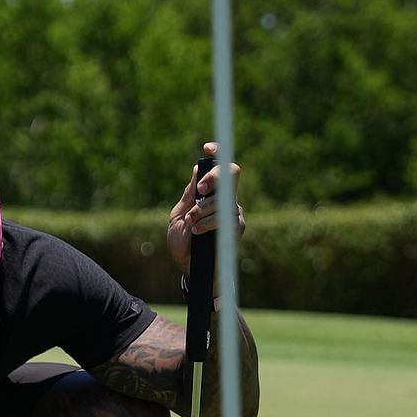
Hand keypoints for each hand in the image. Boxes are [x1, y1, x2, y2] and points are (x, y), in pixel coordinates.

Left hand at [167, 140, 245, 274]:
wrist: (188, 268)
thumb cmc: (183, 242)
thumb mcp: (179, 214)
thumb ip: (189, 194)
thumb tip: (196, 169)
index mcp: (210, 193)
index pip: (220, 167)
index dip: (218, 152)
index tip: (207, 148)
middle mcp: (226, 199)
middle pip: (230, 173)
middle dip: (213, 178)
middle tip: (199, 192)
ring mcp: (233, 213)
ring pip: (225, 197)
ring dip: (204, 209)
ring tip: (192, 223)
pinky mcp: (237, 228)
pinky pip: (227, 218)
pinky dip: (208, 223)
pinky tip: (198, 231)